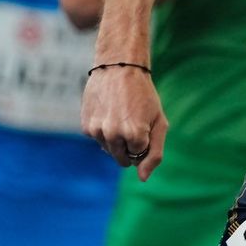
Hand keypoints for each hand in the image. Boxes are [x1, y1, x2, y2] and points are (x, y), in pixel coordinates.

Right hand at [82, 64, 169, 178]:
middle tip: (131, 121)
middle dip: (129, 146)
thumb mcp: (159, 122)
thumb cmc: (143, 95)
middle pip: (122, 159)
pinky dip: (103, 131)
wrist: (118, 67)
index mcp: (135, 136)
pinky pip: (97, 139)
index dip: (143, 141)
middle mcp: (114, 135)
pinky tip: (107, 112)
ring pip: (109, 150)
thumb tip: (142, 178)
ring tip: (119, 115)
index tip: (143, 123)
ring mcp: (98, 131)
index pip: (138, 156)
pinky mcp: (86, 127)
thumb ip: (154, 154)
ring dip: (115, 139)